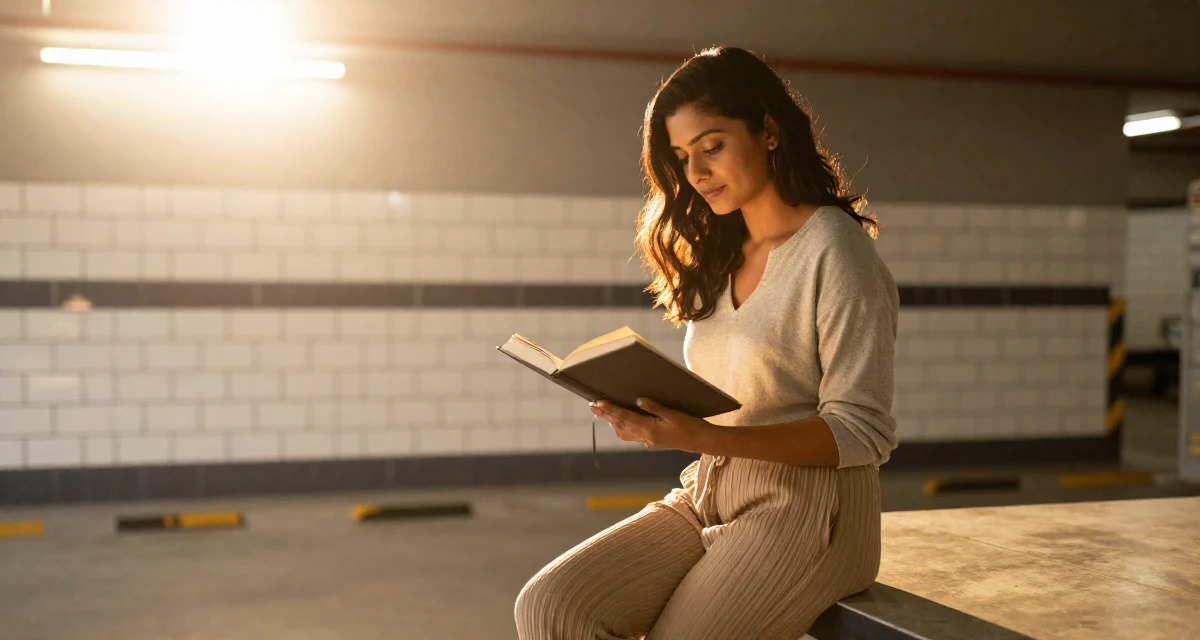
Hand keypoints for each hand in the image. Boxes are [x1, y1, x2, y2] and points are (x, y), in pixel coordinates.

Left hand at [590, 398, 708, 450]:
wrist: (701, 441)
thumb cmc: (691, 426)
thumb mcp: (673, 414)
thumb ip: (655, 407)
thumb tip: (638, 400)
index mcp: (650, 430)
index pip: (625, 418)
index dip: (610, 409)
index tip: (598, 403)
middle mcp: (646, 437)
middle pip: (620, 425)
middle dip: (606, 415)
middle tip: (592, 406)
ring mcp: (648, 441)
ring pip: (624, 432)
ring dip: (612, 422)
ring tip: (602, 411)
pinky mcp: (651, 442)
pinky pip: (631, 435)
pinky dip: (622, 427)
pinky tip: (620, 421)